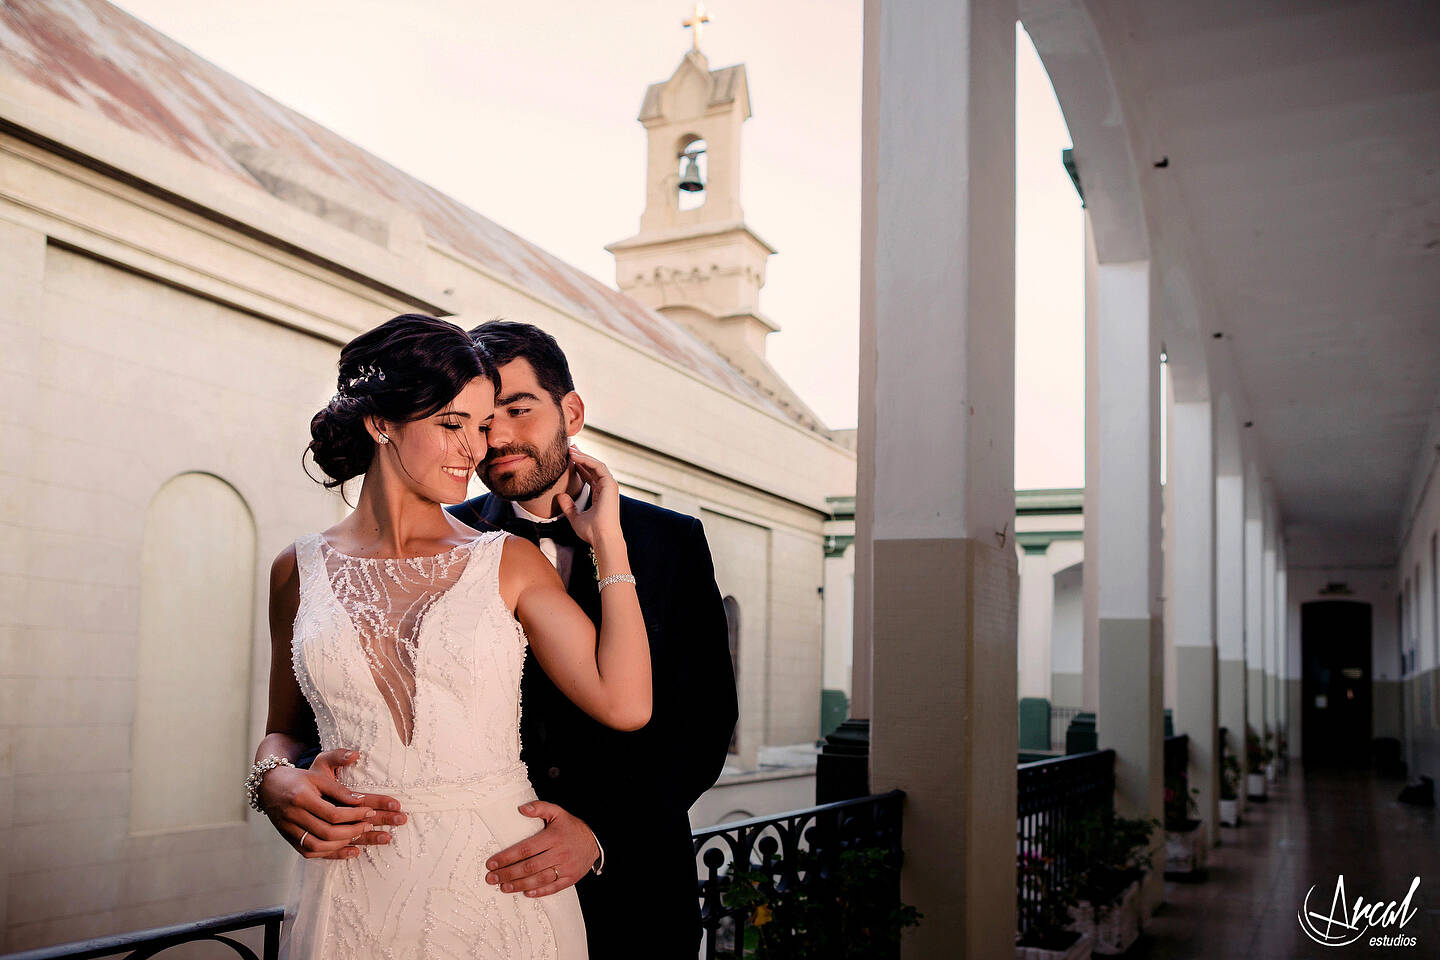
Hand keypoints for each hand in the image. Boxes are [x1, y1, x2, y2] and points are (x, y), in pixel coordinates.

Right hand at [258, 748, 406, 858]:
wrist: (269, 786)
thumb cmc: (298, 778)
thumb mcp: (318, 772)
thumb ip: (339, 785)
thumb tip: (363, 798)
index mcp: (301, 797)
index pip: (332, 813)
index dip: (354, 814)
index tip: (370, 811)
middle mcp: (293, 817)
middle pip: (327, 832)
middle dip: (352, 830)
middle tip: (370, 824)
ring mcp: (289, 831)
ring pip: (318, 846)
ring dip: (343, 843)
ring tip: (362, 834)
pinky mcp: (289, 840)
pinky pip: (311, 853)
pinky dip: (332, 854)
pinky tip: (352, 851)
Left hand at [484, 801, 599, 897]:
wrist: (595, 840)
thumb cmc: (571, 827)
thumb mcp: (558, 812)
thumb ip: (540, 808)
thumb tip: (521, 809)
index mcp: (553, 837)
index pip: (526, 849)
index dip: (507, 857)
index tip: (492, 863)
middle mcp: (559, 854)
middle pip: (529, 867)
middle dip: (508, 874)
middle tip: (491, 878)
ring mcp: (566, 868)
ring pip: (539, 879)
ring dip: (519, 885)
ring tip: (503, 887)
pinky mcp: (570, 878)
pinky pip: (553, 888)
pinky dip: (539, 892)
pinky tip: (526, 893)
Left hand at [558, 446, 621, 549]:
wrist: (602, 537)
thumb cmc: (591, 532)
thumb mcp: (575, 517)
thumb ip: (568, 507)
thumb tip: (560, 496)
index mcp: (600, 495)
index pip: (590, 476)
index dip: (580, 467)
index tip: (569, 459)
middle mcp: (606, 489)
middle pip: (593, 467)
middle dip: (582, 457)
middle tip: (570, 448)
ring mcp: (609, 486)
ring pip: (596, 465)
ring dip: (583, 456)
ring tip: (570, 450)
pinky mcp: (610, 484)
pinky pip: (598, 467)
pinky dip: (587, 460)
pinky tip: (575, 457)